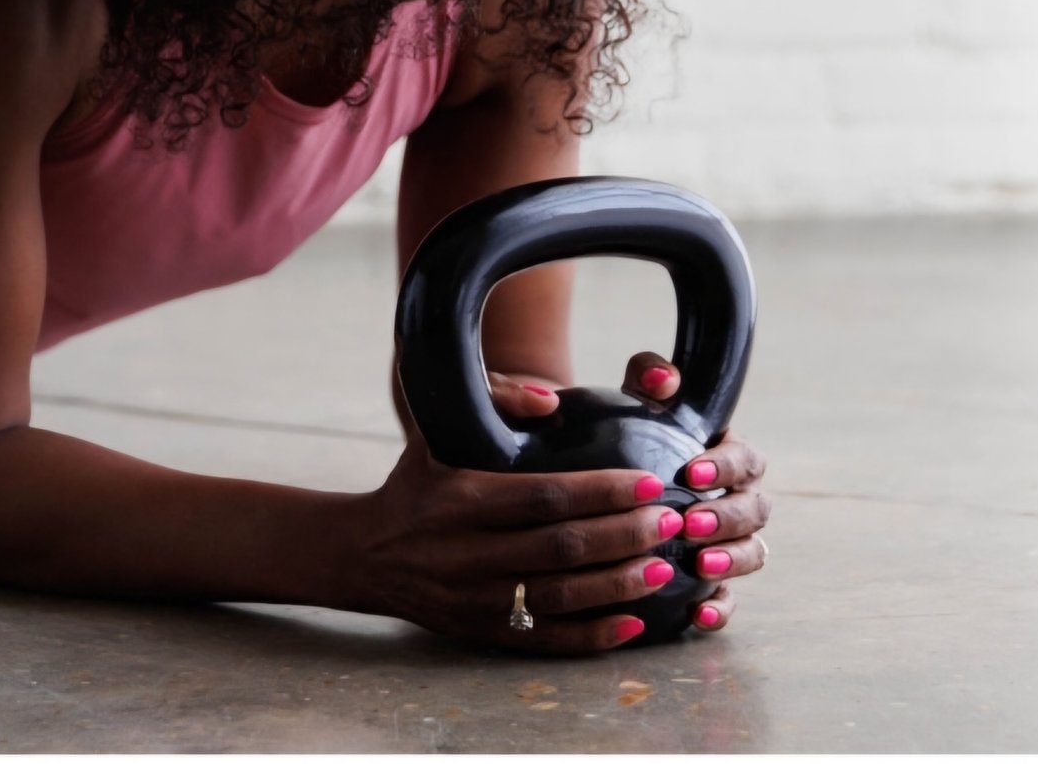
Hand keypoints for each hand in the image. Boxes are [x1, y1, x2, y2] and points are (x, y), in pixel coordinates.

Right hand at [346, 425, 684, 655]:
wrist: (365, 554)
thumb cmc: (417, 482)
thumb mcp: (436, 430)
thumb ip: (493, 399)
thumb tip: (550, 399)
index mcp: (461, 500)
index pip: (544, 497)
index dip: (602, 491)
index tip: (650, 481)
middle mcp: (467, 553)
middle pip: (561, 549)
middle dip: (624, 535)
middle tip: (672, 521)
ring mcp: (475, 600)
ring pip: (560, 597)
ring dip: (619, 584)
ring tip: (665, 566)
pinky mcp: (482, 633)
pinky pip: (546, 639)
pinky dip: (593, 635)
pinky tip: (635, 623)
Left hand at [616, 349, 770, 635]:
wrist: (607, 468)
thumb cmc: (630, 428)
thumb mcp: (636, 398)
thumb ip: (650, 377)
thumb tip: (661, 378)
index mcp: (730, 456)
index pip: (745, 459)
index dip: (725, 466)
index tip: (690, 472)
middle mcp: (739, 499)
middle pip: (755, 510)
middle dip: (728, 518)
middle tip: (690, 523)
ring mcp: (731, 542)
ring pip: (753, 553)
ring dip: (732, 560)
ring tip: (700, 567)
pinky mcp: (716, 580)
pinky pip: (729, 598)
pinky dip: (720, 608)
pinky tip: (698, 615)